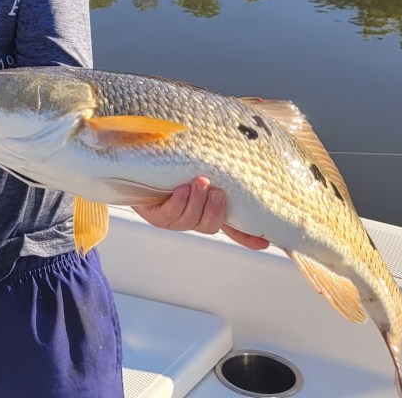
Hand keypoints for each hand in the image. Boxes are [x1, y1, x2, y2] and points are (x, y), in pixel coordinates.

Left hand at [131, 176, 270, 250]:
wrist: (136, 163)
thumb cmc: (172, 163)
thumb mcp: (198, 165)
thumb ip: (219, 166)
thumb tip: (249, 158)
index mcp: (208, 210)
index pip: (233, 228)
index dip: (248, 237)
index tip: (265, 242)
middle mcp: (193, 218)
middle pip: (210, 225)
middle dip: (216, 210)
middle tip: (217, 191)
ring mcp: (174, 219)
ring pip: (191, 220)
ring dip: (197, 202)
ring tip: (199, 182)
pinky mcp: (155, 217)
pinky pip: (169, 215)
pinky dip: (178, 202)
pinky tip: (181, 189)